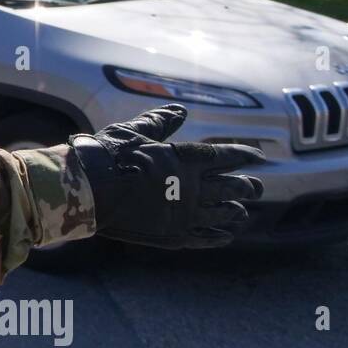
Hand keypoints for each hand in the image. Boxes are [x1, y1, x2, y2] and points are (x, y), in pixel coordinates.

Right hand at [69, 104, 264, 248]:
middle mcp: (193, 187)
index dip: (245, 156)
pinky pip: (205, 237)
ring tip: (241, 211)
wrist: (88, 190)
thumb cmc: (109, 156)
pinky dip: (218, 235)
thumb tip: (181, 110)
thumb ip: (161, 122)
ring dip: (235, 211)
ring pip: (223, 213)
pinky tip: (225, 235)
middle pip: (233, 187)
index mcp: (187, 159)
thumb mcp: (135, 131)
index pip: (227, 155)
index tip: (259, 158)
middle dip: (247, 186)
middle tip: (256, 187)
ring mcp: (185, 214)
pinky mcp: (173, 234)